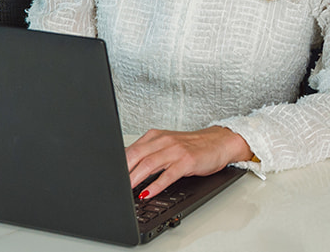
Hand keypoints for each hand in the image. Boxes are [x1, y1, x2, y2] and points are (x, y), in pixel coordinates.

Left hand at [125, 126, 251, 200]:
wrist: (220, 141)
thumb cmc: (193, 146)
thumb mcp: (167, 146)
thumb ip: (148, 154)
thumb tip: (126, 170)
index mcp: (156, 136)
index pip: (130, 149)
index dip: (117, 164)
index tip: (109, 177)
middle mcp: (164, 141)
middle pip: (136, 155)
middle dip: (122, 172)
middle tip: (113, 186)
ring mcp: (176, 150)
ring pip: (149, 164)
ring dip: (135, 179)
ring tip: (125, 191)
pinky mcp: (187, 161)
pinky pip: (168, 174)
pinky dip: (156, 185)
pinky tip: (148, 193)